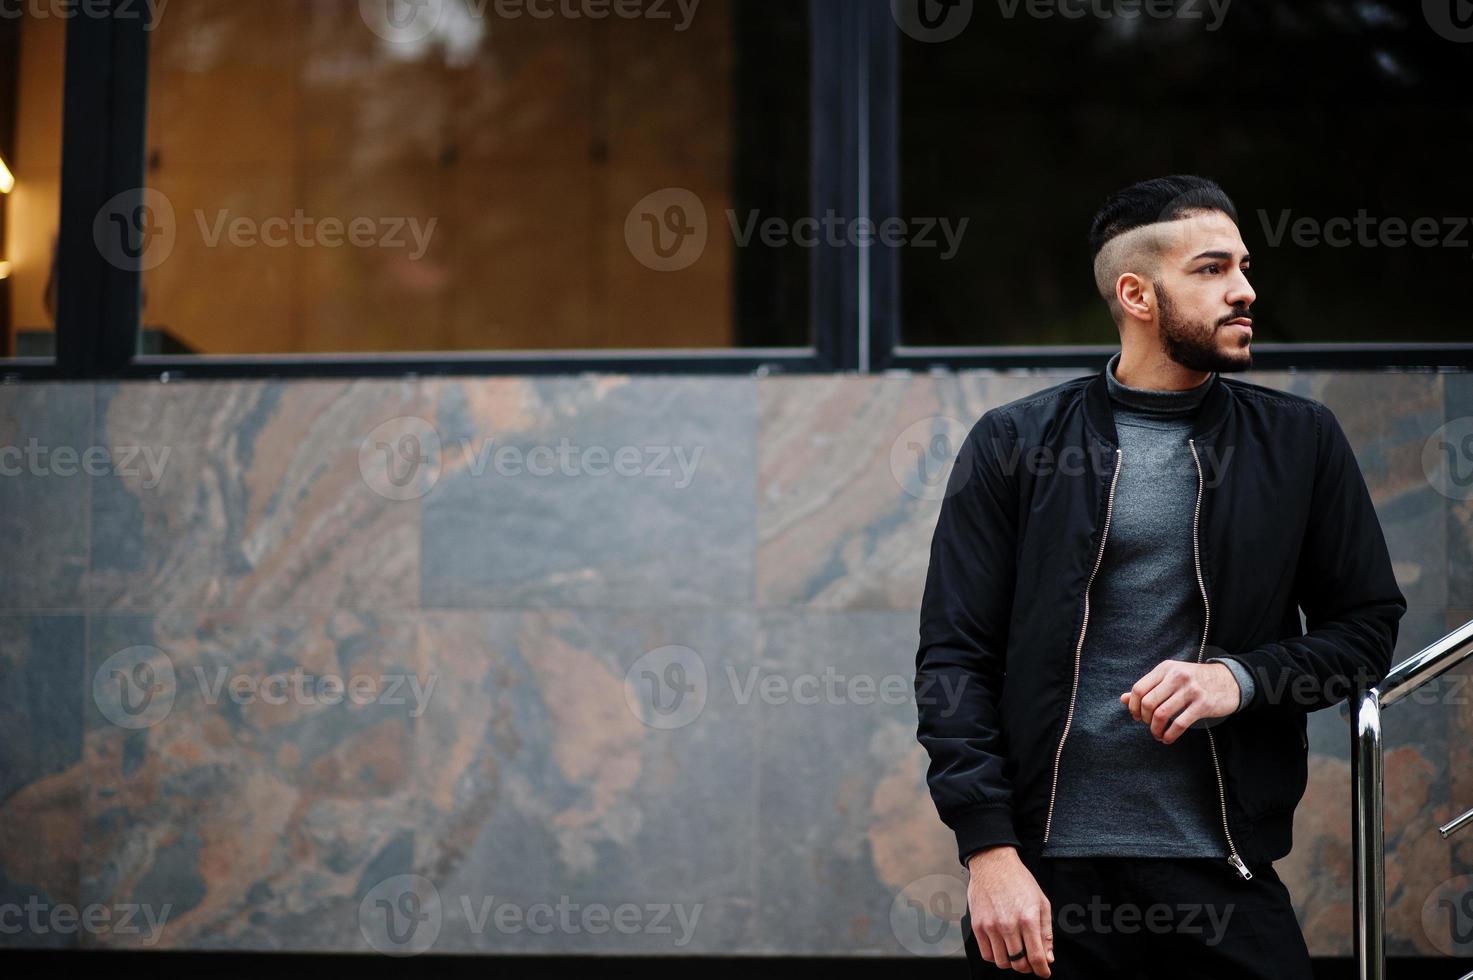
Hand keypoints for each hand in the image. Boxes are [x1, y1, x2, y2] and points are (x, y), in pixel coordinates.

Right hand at [966, 845, 1052, 975]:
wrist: (993, 863)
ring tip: (1015, 952)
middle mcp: (1009, 925)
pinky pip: (986, 954)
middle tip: (1029, 961)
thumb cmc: (1019, 881)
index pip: (1036, 957)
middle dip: (1027, 967)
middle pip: (1019, 963)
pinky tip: (1001, 946)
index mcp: (1028, 919)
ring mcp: (991, 926)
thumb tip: (1048, 958)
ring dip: (1011, 962)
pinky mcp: (977, 925)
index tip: (1044, 973)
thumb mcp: (1041, 903)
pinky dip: (995, 956)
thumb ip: (1046, 932)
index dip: (1042, 970)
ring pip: (1002, 962)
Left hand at [1120, 660, 1239, 743]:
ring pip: (1162, 714)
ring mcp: (1190, 690)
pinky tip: (1168, 739)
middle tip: (1148, 726)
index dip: (1133, 706)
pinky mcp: (1203, 704)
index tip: (1137, 716)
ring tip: (1158, 735)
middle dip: (1144, 719)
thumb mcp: (1171, 677)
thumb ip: (1148, 687)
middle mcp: (1177, 676)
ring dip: (1156, 730)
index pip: (1139, 689)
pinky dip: (1169, 735)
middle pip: (1148, 703)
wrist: (1230, 680)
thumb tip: (1122, 699)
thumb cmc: (1195, 680)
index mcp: (1165, 668)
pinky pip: (1179, 724)